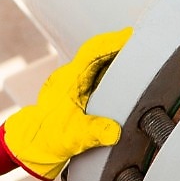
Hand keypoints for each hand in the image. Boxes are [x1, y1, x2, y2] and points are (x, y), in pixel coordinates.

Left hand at [2, 27, 128, 180]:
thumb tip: (114, 131)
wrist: (32, 145)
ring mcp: (74, 82)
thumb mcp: (73, 137)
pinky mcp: (78, 90)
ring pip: (99, 63)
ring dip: (118, 60)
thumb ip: (94, 133)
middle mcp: (71, 76)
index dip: (113, 42)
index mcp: (69, 80)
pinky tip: (127, 80)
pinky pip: (98, 74)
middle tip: (146, 45)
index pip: (92, 52)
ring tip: (142, 60)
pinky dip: (113, 73)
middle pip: (99, 53)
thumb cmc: (47, 138)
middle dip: (121, 47)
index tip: (132, 36)